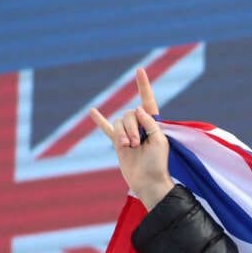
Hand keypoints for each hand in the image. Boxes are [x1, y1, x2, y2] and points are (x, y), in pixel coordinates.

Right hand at [89, 69, 174, 208]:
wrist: (148, 182)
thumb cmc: (158, 163)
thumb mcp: (159, 140)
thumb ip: (149, 123)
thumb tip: (138, 109)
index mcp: (153, 124)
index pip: (147, 101)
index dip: (143, 86)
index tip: (140, 70)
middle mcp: (140, 126)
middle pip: (129, 114)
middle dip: (131, 127)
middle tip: (137, 144)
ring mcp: (128, 133)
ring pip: (119, 122)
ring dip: (122, 133)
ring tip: (128, 147)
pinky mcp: (118, 142)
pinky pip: (107, 128)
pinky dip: (100, 121)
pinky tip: (92, 111)